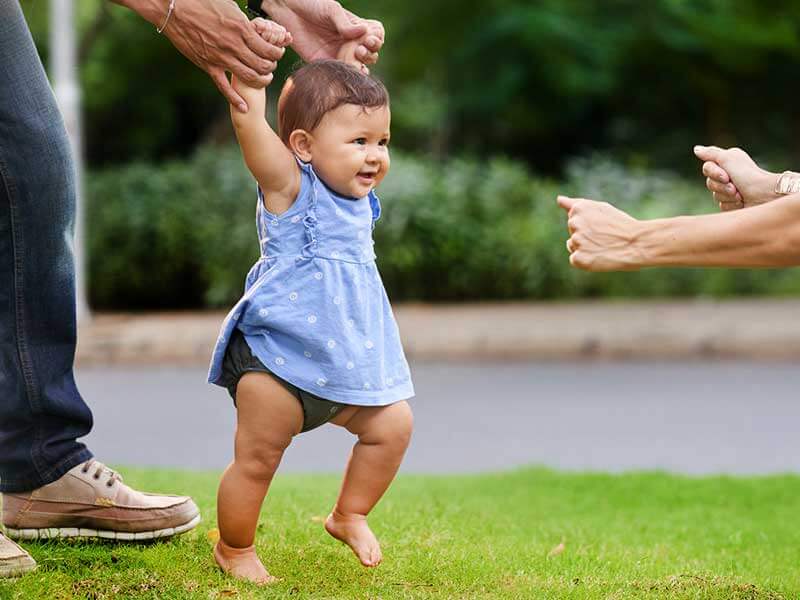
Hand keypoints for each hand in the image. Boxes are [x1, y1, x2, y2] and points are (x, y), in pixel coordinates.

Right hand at [156, 0, 288, 111]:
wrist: (174, 8)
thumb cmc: (202, 2)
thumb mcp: (229, 7)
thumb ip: (244, 21)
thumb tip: (256, 27)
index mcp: (241, 29)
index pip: (268, 49)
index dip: (277, 53)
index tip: (277, 52)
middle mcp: (233, 45)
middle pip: (262, 65)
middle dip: (271, 68)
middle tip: (271, 66)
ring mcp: (221, 58)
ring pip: (249, 78)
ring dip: (261, 81)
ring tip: (264, 79)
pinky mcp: (208, 66)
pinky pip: (224, 87)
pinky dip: (235, 99)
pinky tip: (244, 107)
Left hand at [262, 0, 383, 67]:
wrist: (287, 10)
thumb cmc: (312, 4)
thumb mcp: (332, 10)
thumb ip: (346, 23)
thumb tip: (364, 32)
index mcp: (355, 27)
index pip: (376, 36)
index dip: (377, 40)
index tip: (370, 39)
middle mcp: (349, 42)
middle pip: (370, 54)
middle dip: (370, 53)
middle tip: (360, 49)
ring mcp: (338, 54)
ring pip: (358, 66)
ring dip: (362, 65)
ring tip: (356, 57)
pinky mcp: (324, 63)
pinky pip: (339, 73)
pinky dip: (346, 74)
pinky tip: (348, 70)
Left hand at [557, 195, 643, 271]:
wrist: (638, 244)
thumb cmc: (620, 225)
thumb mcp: (600, 208)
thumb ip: (576, 204)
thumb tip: (559, 199)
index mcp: (579, 209)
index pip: (573, 218)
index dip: (589, 224)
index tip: (602, 225)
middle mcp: (574, 223)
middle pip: (572, 232)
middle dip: (585, 235)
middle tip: (604, 236)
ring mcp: (576, 241)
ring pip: (572, 246)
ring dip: (584, 248)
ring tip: (602, 246)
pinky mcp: (579, 259)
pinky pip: (575, 259)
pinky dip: (585, 261)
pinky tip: (599, 257)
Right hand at [693, 145, 779, 210]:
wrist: (764, 195)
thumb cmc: (748, 175)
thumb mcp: (728, 158)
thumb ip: (710, 153)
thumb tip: (696, 149)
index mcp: (727, 163)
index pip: (707, 169)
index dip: (714, 173)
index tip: (727, 175)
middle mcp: (728, 176)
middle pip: (710, 184)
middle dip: (722, 187)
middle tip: (735, 187)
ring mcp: (731, 191)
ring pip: (716, 196)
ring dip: (728, 196)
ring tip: (741, 195)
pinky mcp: (734, 204)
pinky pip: (723, 206)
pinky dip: (732, 205)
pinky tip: (742, 202)